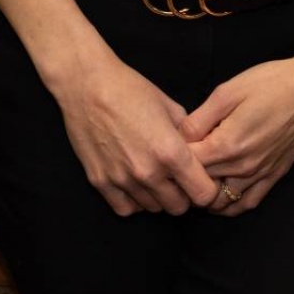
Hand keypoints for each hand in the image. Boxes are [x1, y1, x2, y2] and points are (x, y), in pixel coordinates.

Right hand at [45, 47, 220, 216]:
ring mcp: (122, 180)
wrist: (87, 84)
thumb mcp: (170, 106)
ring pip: (152, 209)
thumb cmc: (130, 89)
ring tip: (152, 174)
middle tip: (176, 178)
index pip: (203, 194)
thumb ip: (188, 135)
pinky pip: (125, 209)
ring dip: (157, 196)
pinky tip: (134, 183)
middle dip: (182, 194)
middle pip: (178, 208)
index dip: (206, 189)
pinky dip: (133, 201)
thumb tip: (198, 153)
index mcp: (171, 152)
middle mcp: (148, 172)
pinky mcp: (100, 182)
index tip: (200, 180)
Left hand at [182, 29, 293, 215]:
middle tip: (176, 162)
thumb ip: (199, 118)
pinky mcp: (275, 176)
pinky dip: (230, 205)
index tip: (166, 145)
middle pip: (201, 183)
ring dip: (205, 194)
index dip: (172, 155)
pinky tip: (220, 195)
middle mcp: (242, 166)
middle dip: (185, 175)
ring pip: (222, 200)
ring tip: (195, 177)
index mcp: (227, 144)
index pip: (187, 163)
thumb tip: (178, 137)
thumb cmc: (271, 83)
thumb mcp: (228, 91)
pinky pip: (247, 203)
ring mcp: (260, 174)